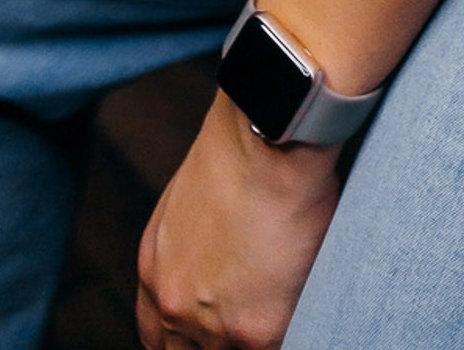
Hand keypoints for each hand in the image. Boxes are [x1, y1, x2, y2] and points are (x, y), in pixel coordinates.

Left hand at [137, 92, 340, 349]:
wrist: (272, 134)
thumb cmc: (242, 147)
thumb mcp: (189, 199)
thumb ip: (190, 245)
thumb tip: (217, 261)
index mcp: (156, 273)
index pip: (160, 337)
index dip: (189, 339)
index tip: (214, 333)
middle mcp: (175, 307)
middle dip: (221, 340)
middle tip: (252, 313)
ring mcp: (214, 326)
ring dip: (258, 334)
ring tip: (287, 298)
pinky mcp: (259, 332)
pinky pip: (280, 347)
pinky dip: (294, 329)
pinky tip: (308, 303)